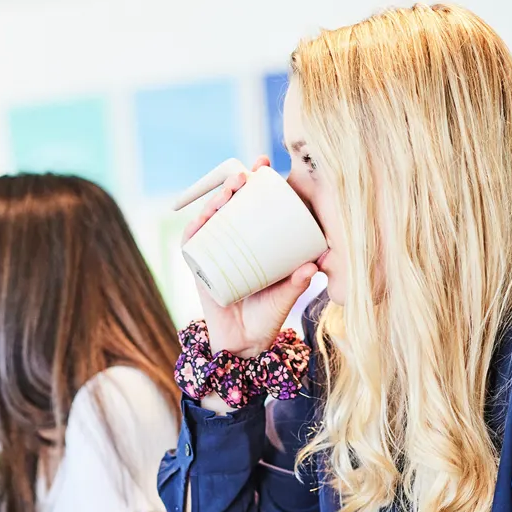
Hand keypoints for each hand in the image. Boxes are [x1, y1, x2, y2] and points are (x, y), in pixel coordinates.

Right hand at [182, 156, 319, 357]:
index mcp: (255, 243)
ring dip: (216, 200)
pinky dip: (195, 230)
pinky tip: (202, 219)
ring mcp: (214, 253)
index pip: (255, 205)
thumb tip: (317, 264)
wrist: (244, 344)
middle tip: (247, 173)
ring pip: (211, 219)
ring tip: (229, 190)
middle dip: (236, 183)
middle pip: (230, 205)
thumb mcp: (287, 295)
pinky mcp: (199, 268)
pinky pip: (193, 244)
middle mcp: (233, 243)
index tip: (266, 167)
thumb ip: (300, 282)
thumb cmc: (269, 317)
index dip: (258, 184)